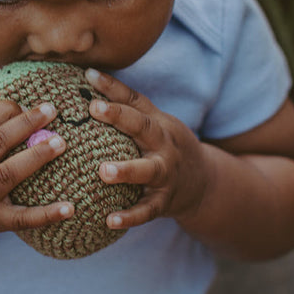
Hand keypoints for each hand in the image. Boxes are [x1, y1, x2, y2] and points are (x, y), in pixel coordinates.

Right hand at [0, 97, 74, 240]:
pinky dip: (46, 215)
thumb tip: (0, 103)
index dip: (3, 109)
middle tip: (51, 110)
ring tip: (60, 142)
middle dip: (25, 123)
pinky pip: (22, 218)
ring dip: (37, 156)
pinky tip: (69, 208)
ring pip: (8, 174)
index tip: (24, 104)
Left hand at [85, 69, 208, 229]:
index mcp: (157, 123)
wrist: (205, 184)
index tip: (88, 76)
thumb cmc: (165, 144)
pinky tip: (109, 220)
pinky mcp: (164, 202)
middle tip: (94, 108)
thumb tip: (88, 73)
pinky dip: (130, 217)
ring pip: (147, 170)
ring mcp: (166, 174)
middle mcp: (163, 145)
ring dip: (126, 170)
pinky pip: (147, 211)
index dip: (112, 88)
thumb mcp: (153, 120)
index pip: (134, 101)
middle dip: (119, 116)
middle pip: (143, 127)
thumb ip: (124, 100)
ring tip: (103, 171)